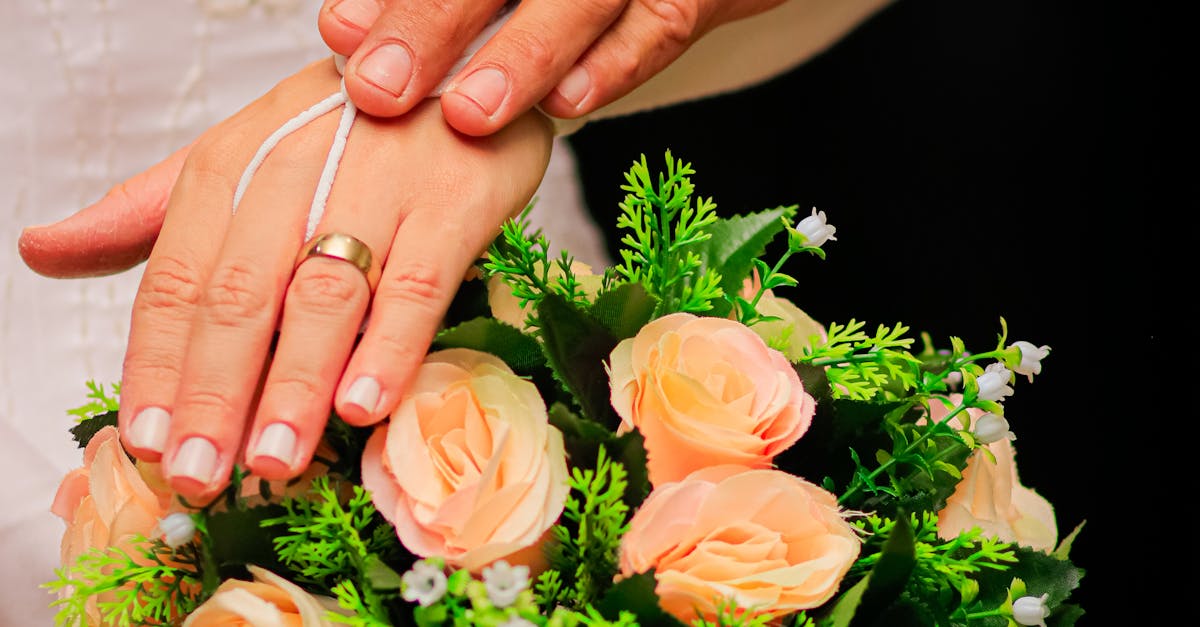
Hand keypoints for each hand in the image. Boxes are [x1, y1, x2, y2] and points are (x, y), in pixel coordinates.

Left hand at [20, 58, 553, 503]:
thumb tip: (42, 252)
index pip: (177, 275)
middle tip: (199, 473)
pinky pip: (418, 281)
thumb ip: (150, 212)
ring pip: (324, 294)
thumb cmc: (352, 132)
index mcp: (232, 162)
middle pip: (241, 293)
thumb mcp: (244, 155)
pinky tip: (363, 406)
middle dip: (213, 391)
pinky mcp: (456, 199)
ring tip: (271, 459)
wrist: (463, 75)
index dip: (157, 363)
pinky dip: (389, 346)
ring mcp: (382, 182)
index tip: (144, 442)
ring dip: (292, 384)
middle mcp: (298, 167)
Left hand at [319, 0, 786, 135]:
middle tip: (380, 88)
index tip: (340, 33)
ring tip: (467, 116)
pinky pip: (661, 25)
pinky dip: (616, 66)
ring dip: (524, 57)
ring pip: (583, 0)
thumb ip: (456, 0)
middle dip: (436, 23)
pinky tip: (570, 105)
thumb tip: (352, 34)